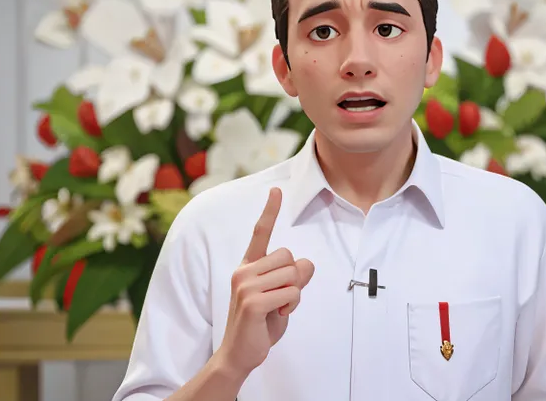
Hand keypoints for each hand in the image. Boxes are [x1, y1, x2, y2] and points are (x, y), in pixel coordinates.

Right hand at [218, 187, 314, 376]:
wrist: (239, 355)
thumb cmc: (261, 324)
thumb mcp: (282, 297)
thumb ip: (293, 278)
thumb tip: (306, 265)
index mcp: (248, 266)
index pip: (260, 233)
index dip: (270, 211)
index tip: (276, 190)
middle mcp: (243, 271)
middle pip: (290, 257)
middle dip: (294, 279)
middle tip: (280, 299)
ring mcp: (245, 285)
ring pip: (293, 275)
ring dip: (293, 296)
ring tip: (276, 309)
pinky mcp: (252, 302)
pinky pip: (291, 293)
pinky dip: (290, 306)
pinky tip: (274, 316)